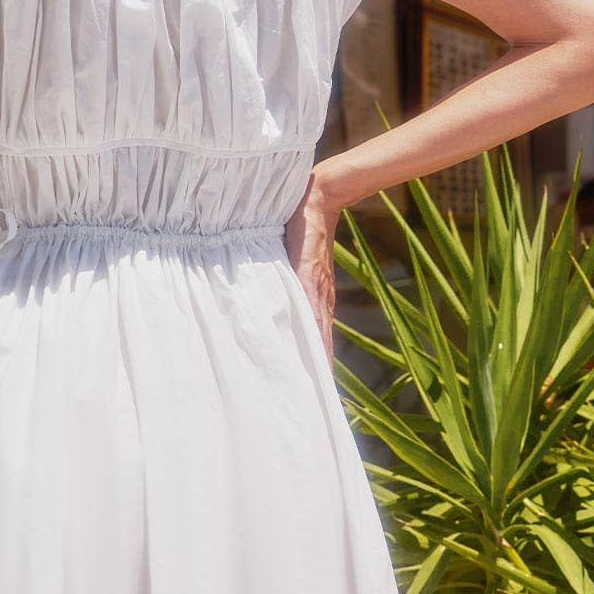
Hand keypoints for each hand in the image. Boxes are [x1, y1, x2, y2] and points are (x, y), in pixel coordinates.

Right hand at [285, 168, 345, 368]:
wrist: (319, 196)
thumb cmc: (304, 224)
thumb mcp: (295, 256)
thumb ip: (288, 275)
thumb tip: (272, 294)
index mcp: (317, 293)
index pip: (317, 333)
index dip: (318, 359)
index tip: (316, 387)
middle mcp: (321, 294)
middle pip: (321, 338)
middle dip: (319, 367)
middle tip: (316, 397)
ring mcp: (316, 283)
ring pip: (319, 327)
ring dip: (319, 353)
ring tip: (319, 381)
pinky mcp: (309, 270)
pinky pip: (310, 303)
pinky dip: (312, 326)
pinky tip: (312, 344)